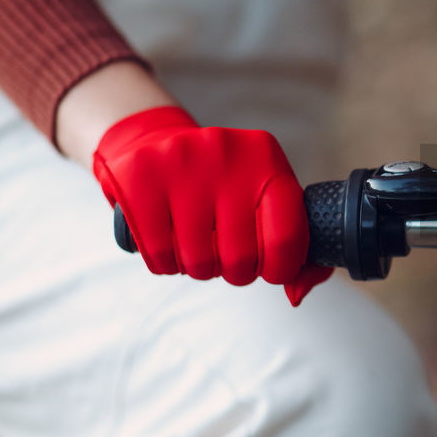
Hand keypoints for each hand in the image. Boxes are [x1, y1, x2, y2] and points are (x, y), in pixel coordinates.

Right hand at [92, 106, 331, 305]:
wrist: (155, 142)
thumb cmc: (222, 186)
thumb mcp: (265, 198)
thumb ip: (295, 248)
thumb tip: (294, 295)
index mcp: (268, 160)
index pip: (287, 237)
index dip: (279, 269)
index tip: (268, 268)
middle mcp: (228, 154)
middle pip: (240, 257)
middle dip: (235, 271)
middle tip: (226, 256)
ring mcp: (182, 160)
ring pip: (198, 260)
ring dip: (199, 269)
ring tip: (196, 248)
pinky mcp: (141, 174)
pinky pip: (158, 253)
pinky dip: (165, 264)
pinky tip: (169, 245)